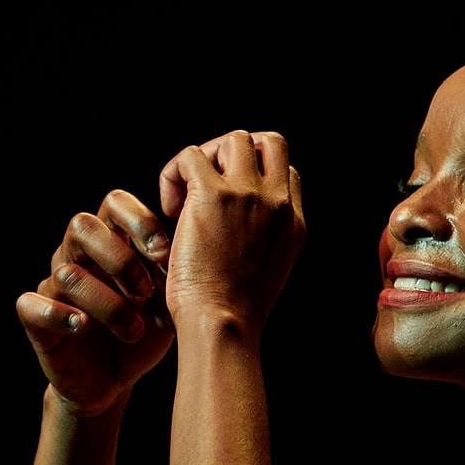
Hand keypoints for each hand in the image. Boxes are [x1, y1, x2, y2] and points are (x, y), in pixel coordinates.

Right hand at [16, 188, 175, 416]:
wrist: (114, 382)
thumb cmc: (143, 330)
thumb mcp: (167, 300)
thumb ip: (174, 270)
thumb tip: (191, 245)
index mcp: (110, 240)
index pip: (115, 203)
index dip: (139, 221)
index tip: (165, 253)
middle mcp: (76, 256)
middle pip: (82, 225)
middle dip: (119, 258)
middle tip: (146, 291)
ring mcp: (54, 286)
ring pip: (67, 273)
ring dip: (107, 303)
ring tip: (134, 330)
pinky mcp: (35, 319)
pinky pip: (30, 304)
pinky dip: (58, 315)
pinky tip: (83, 328)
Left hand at [157, 129, 305, 332]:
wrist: (222, 325)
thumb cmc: (233, 312)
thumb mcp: (268, 270)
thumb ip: (263, 238)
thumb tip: (239, 223)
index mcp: (294, 221)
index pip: (287, 171)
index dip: (256, 178)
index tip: (228, 206)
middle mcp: (277, 201)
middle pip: (268, 142)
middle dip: (236, 155)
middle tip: (209, 187)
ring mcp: (248, 194)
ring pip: (232, 139)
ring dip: (207, 159)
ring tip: (188, 196)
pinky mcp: (212, 194)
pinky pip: (190, 156)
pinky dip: (173, 175)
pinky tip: (170, 210)